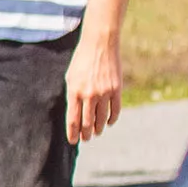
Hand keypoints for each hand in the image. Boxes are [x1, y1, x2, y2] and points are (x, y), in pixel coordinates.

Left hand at [66, 29, 123, 143]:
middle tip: (85, 139)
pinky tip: (108, 123)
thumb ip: (72, 95)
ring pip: (101, 119)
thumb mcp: (71, 77)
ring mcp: (104, 93)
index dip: (72, 132)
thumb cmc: (81, 61)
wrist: (100, 45)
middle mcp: (89, 94)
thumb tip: (75, 113)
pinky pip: (115, 110)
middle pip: (87, 122)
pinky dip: (111, 119)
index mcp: (74, 91)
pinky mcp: (116, 90)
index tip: (72, 141)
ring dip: (98, 128)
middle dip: (85, 134)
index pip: (73, 119)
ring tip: (95, 133)